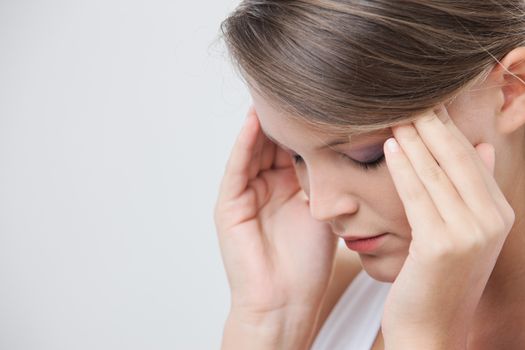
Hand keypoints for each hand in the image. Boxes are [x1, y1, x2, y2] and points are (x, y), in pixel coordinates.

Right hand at [214, 106, 337, 324]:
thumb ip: (327, 180)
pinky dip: (245, 144)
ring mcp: (245, 194)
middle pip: (273, 142)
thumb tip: (351, 145)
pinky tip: (255, 121)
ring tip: (273, 92)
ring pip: (254, 149)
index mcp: (288, 188)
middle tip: (295, 83)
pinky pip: (237, 168)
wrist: (286, 301)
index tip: (324, 96)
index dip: (308, 123)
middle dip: (284, 116)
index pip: (296, 146)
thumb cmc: (309, 264)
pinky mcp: (229, 205)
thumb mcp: (324, 211)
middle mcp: (265, 186)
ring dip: (263, 122)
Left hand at [381, 105, 514, 348]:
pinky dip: (403, 168)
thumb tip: (483, 146)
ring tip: (395, 112)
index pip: (469, 158)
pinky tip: (390, 146)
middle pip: (456, 158)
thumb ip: (472, 188)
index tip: (426, 101)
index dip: (446, 127)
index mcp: (498, 213)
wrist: (430, 327)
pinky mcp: (442, 246)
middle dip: (431, 123)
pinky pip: (418, 196)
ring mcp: (470, 233)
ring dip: (414, 139)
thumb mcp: (463, 231)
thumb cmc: (438, 277)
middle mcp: (492, 220)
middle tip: (408, 95)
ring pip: (436, 172)